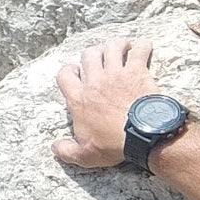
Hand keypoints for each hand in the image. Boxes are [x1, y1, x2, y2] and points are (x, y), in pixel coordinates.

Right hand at [53, 38, 159, 168]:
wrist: (142, 135)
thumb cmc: (113, 144)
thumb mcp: (85, 155)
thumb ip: (67, 151)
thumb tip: (55, 147)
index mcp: (79, 99)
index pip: (64, 75)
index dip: (68, 70)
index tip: (74, 70)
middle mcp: (95, 81)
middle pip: (88, 55)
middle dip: (92, 53)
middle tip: (99, 57)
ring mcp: (116, 73)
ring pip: (111, 47)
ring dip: (116, 44)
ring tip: (122, 46)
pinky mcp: (137, 71)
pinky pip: (140, 50)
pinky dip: (143, 46)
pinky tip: (145, 47)